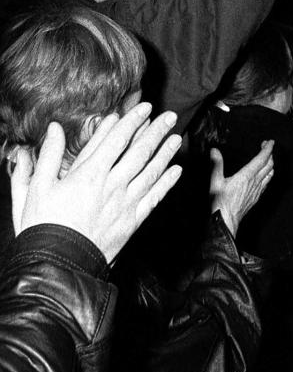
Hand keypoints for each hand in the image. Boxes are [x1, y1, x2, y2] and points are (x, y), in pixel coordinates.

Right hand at [10, 104, 182, 262]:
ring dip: (166, 153)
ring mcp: (126, 203)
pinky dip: (167, 183)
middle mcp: (112, 185)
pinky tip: (176, 171)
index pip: (116, 139)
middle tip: (170, 116)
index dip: (133, 121)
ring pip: (151, 171)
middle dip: (156, 131)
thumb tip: (53, 128)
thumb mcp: (35, 187)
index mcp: (88, 174)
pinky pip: (155, 197)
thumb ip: (47, 155)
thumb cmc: (43, 225)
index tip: (145, 108)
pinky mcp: (133, 220)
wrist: (57, 264)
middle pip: (140, 152)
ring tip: (177, 138)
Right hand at [209, 140, 273, 236]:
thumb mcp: (215, 181)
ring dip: (271, 164)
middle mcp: (255, 182)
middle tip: (267, 147)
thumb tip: (214, 151)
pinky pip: (267, 183)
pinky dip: (269, 175)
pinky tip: (265, 175)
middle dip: (270, 154)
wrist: (226, 220)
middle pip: (269, 165)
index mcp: (246, 176)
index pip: (261, 159)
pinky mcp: (257, 196)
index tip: (270, 142)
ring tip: (267, 158)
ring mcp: (257, 190)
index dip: (267, 149)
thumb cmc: (220, 202)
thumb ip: (216, 165)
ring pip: (270, 174)